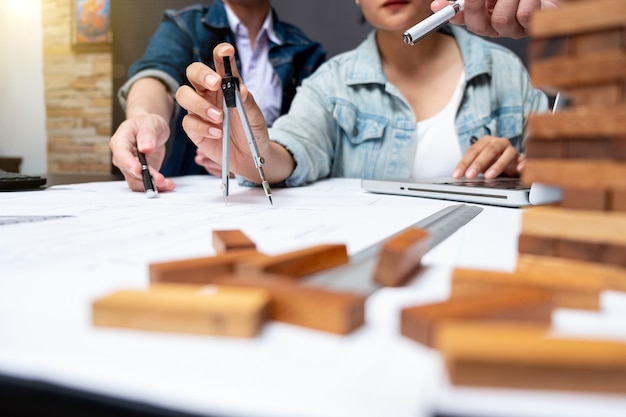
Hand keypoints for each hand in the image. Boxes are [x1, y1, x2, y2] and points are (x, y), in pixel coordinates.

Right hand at [109, 114, 175, 191]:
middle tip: (160, 180)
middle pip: (129, 172)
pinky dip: (157, 186)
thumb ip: (147, 134)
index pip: (121, 155)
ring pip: (137, 182)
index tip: (139, 170)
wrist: (150, 129)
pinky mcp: (140, 174)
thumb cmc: (146, 124)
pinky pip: (145, 184)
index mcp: (120, 141)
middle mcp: (122, 157)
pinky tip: (168, 185)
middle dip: (145, 178)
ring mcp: (130, 167)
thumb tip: (146, 148)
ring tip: (168, 184)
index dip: (129, 164)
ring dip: (152, 185)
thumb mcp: (149, 123)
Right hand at [176, 43, 274, 183]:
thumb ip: (248, 102)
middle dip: (202, 74)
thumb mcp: (255, 117)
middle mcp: (208, 93)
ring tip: (219, 117)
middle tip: (216, 83)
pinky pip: (189, 122)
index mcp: (225, 85)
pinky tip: (218, 133)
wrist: (249, 157)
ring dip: (200, 104)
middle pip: (193, 73)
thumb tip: (240, 88)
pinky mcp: (193, 128)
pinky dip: (203, 127)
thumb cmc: (252, 132)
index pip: (220, 64)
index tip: (227, 50)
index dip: (221, 54)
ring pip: (184, 95)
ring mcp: (198, 110)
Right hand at [431, 0, 557, 37]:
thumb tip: (438, 4)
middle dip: (476, 4)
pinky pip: (525, 15)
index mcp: (482, 17)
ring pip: (503, 19)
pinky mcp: (533, 28)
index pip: (459, 20)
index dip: (450, 14)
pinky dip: (528, 0)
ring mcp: (514, 29)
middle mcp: (496, 27)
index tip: (440, 6)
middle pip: (478, 26)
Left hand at [453, 135, 521, 178]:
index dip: (464, 163)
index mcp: (486, 142)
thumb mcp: (480, 164)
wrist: (512, 162)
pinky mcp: (522, 159)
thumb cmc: (493, 161)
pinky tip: (519, 169)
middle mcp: (499, 143)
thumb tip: (460, 176)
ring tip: (488, 176)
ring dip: (497, 166)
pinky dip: (523, 164)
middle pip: (489, 150)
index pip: (473, 151)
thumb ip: (472, 167)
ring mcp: (512, 150)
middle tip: (470, 175)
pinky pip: (524, 160)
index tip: (457, 174)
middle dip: (478, 164)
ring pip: (506, 154)